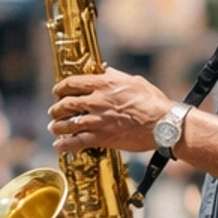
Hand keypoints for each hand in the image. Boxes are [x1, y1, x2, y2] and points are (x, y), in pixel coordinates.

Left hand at [50, 68, 171, 152]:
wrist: (163, 124)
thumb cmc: (153, 102)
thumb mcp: (134, 81)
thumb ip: (115, 76)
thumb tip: (105, 71)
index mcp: (104, 84)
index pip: (72, 83)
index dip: (60, 88)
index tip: (58, 92)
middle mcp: (96, 101)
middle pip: (66, 104)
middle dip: (56, 109)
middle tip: (54, 111)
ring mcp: (98, 120)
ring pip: (67, 124)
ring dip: (57, 126)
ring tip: (54, 128)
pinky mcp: (102, 137)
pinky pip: (77, 142)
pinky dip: (65, 145)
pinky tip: (59, 146)